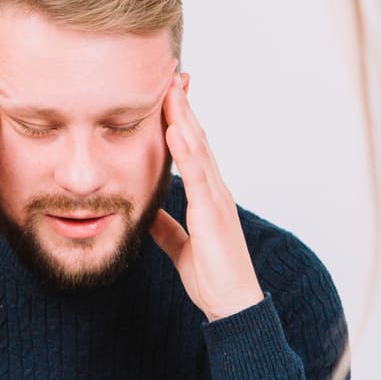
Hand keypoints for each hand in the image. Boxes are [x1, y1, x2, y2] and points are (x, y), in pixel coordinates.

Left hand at [152, 77, 263, 321]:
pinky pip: (199, 177)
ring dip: (184, 117)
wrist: (232, 307)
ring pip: (199, 149)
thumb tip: (148, 212)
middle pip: (196, 138)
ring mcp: (217, 200)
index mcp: (206, 196)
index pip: (191, 149)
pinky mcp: (213, 215)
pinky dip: (187, 151)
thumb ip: (166, 227)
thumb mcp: (180, 246)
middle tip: (171, 73)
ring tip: (170, 88)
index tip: (166, 92)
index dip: (178, 119)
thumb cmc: (213, 277)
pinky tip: (175, 130)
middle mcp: (214, 190)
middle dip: (183, 105)